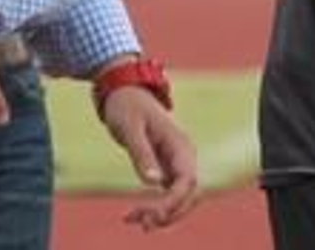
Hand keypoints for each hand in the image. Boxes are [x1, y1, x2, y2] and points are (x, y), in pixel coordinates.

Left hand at [101, 88, 199, 229]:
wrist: (126, 92)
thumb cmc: (128, 106)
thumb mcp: (131, 128)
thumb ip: (142, 154)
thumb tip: (153, 182)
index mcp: (179, 144)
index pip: (188, 180)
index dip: (174, 201)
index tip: (153, 214)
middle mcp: (183, 155)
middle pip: (189, 194)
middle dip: (170, 212)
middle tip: (142, 223)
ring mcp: (177, 161)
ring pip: (179, 196)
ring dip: (162, 212)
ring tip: (132, 219)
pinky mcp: (167, 166)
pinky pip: (168, 193)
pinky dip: (155, 206)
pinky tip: (133, 213)